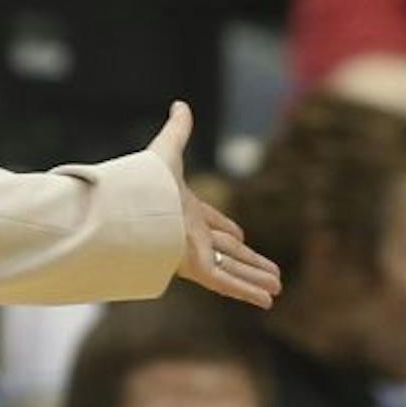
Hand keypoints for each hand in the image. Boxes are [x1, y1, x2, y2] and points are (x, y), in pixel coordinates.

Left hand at [147, 101, 281, 308]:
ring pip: (233, 269)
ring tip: (278, 288)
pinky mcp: (194, 268)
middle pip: (229, 251)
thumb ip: (177, 130)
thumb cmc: (141, 182)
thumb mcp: (166, 151)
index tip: (242, 237)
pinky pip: (227, 283)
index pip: (215, 224)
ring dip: (256, 278)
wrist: (127, 208)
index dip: (228, 231)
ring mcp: (193, 253)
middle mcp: (191, 235)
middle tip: (271, 271)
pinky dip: (248, 292)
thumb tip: (181, 104)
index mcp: (186, 212)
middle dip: (250, 261)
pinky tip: (267, 302)